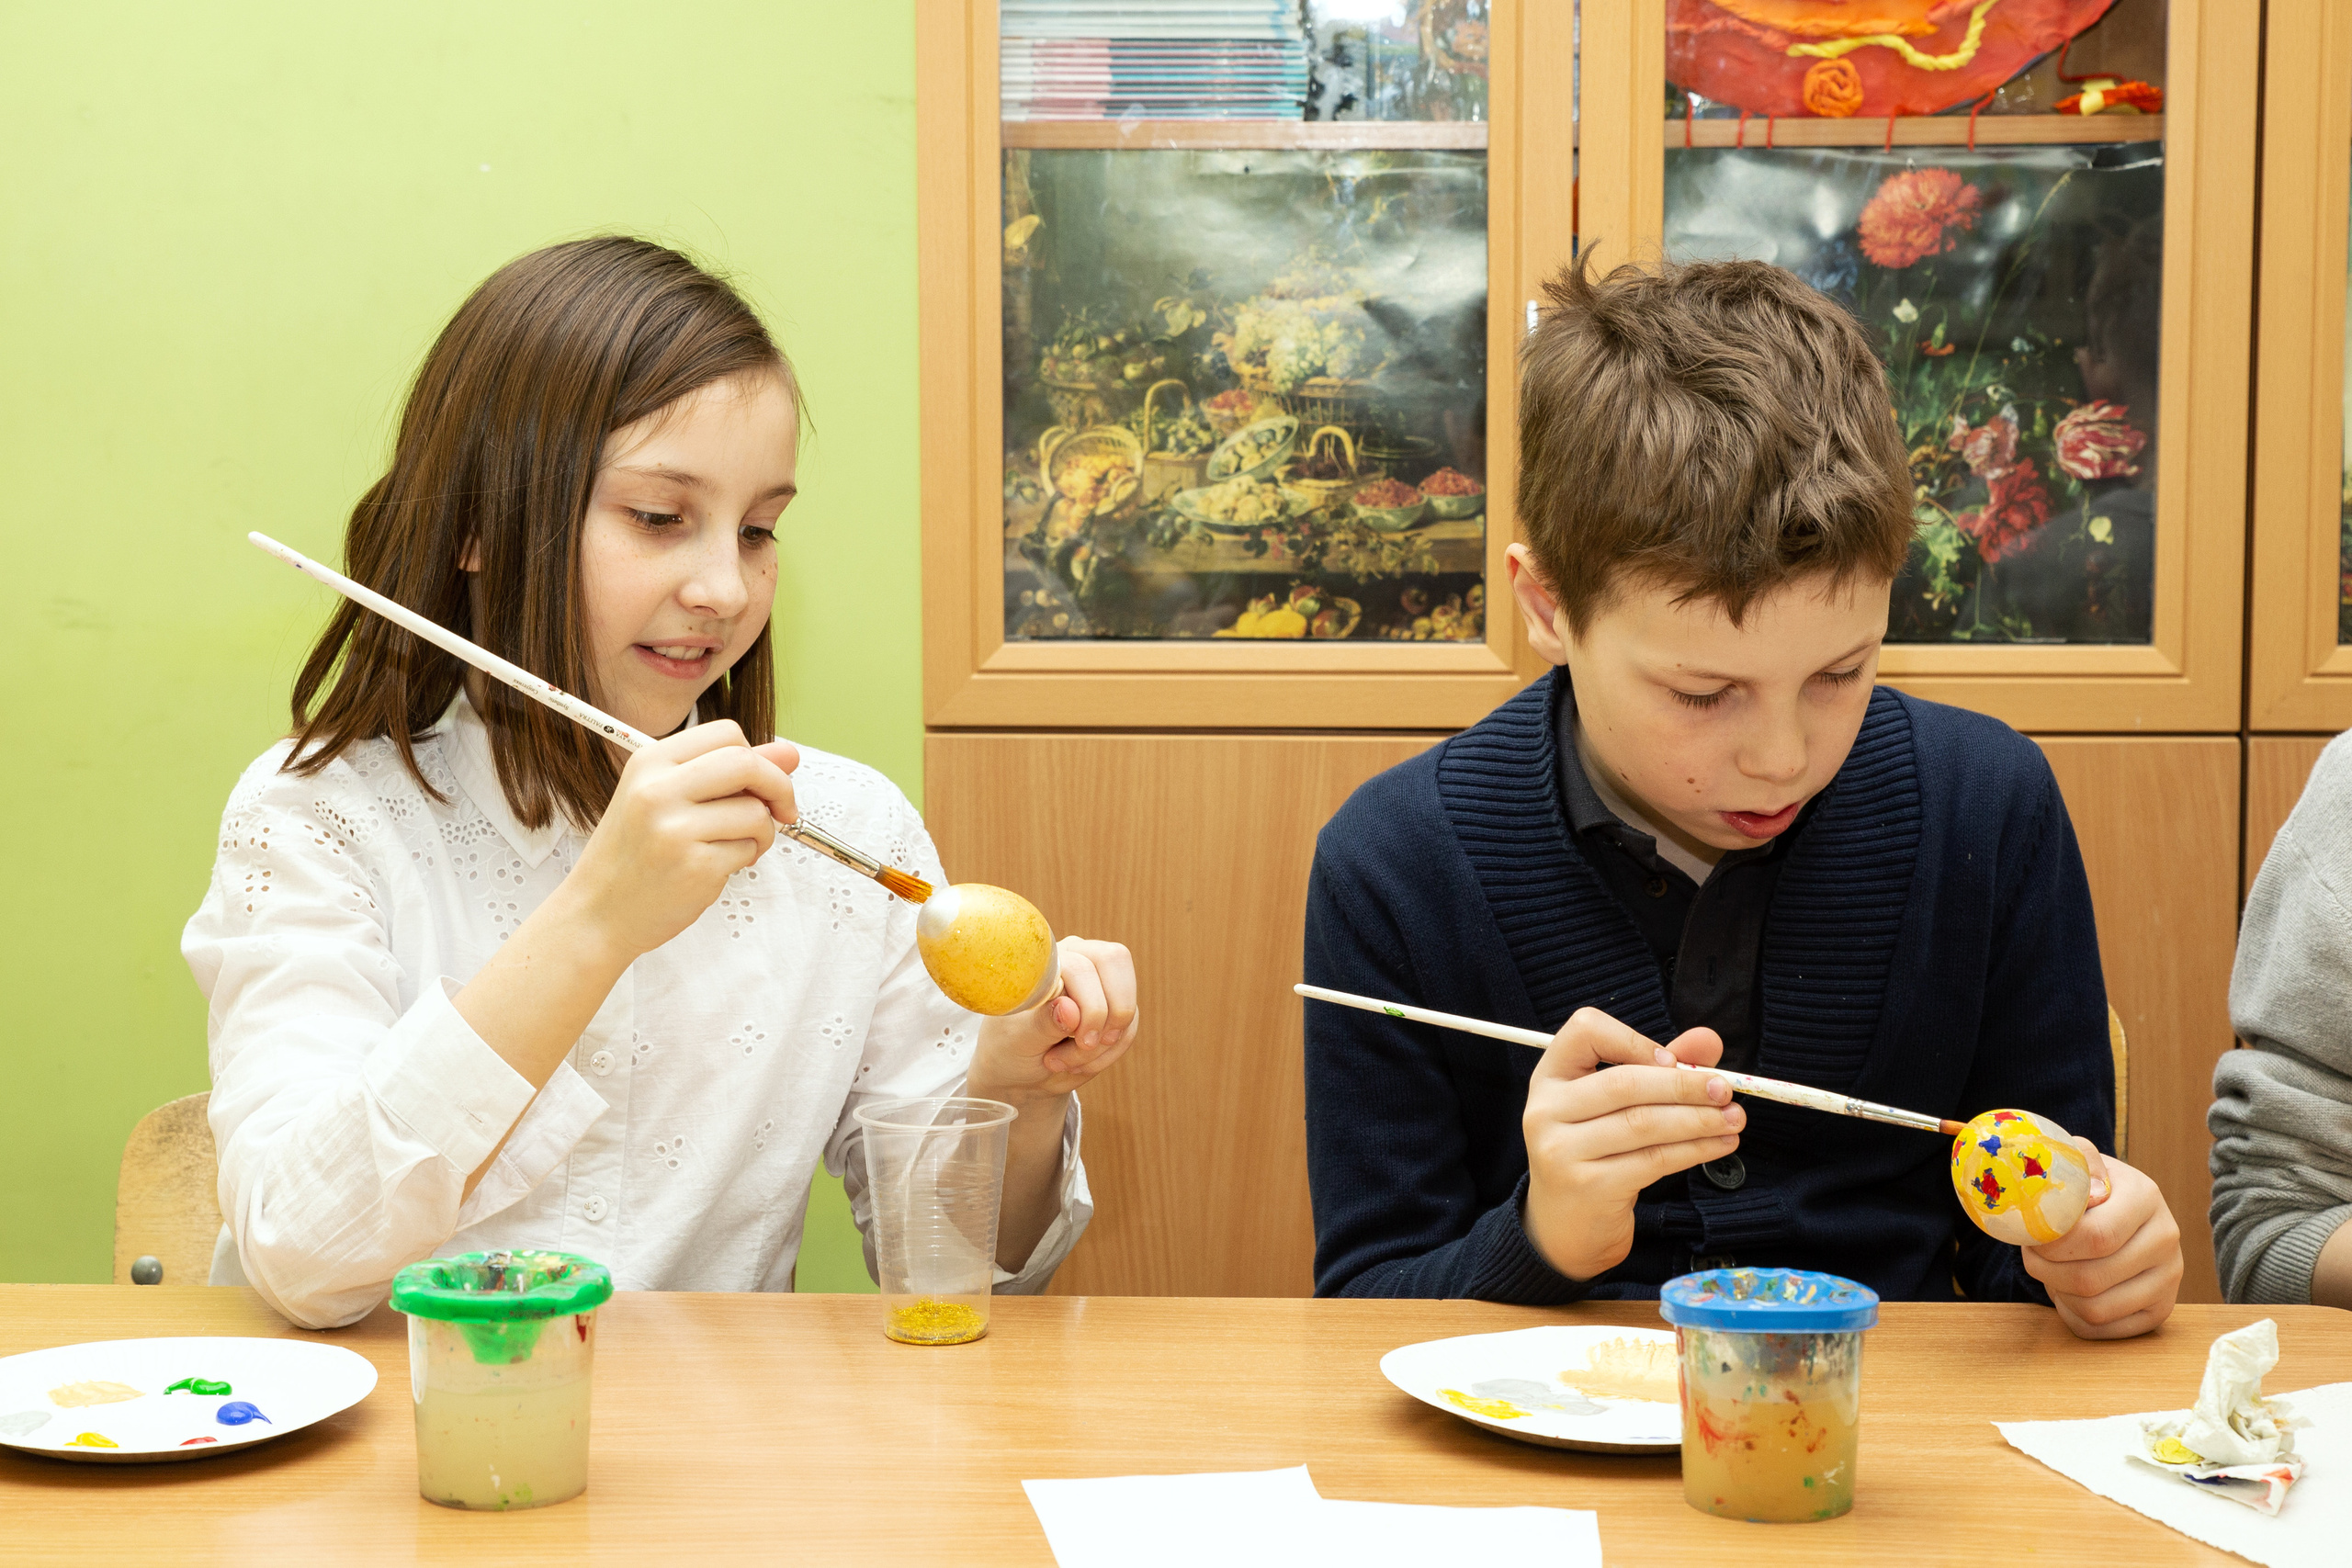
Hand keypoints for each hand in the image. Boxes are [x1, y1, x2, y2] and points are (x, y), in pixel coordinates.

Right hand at [554, 722, 799, 964]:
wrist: (598, 912)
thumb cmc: (634, 855)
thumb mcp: (666, 800)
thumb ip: (726, 773)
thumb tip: (787, 752)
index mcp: (649, 762)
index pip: (726, 733)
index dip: (758, 756)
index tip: (764, 780)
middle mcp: (658, 790)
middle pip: (746, 763)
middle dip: (778, 786)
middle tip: (782, 810)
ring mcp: (675, 829)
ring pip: (755, 812)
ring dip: (761, 833)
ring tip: (734, 847)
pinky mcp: (695, 866)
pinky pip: (748, 850)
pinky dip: (745, 859)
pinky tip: (716, 867)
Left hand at [968, 936, 1138, 1106]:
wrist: (1020, 1070)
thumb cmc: (1010, 1046)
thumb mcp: (1019, 1039)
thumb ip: (1044, 1023)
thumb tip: (1069, 1008)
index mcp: (1049, 960)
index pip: (1082, 967)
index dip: (1090, 1004)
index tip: (1080, 1040)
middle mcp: (1077, 958)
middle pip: (1115, 962)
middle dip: (1107, 1015)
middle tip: (1085, 1046)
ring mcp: (1100, 982)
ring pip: (1126, 1002)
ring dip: (1103, 1044)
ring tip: (1067, 1062)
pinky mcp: (1114, 1007)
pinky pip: (1129, 1027)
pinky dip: (1109, 1053)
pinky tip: (1081, 1063)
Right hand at [1521, 1008, 1745, 1281]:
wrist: (1564, 1226)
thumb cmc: (1594, 1153)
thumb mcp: (1614, 1105)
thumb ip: (1659, 1067)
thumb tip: (1710, 1040)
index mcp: (1550, 1077)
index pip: (1585, 1031)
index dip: (1633, 1040)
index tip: (1672, 1060)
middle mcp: (1546, 1110)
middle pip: (1624, 1082)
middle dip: (1685, 1085)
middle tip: (1727, 1090)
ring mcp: (1562, 1150)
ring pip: (1643, 1123)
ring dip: (1698, 1119)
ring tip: (1733, 1119)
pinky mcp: (1590, 1186)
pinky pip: (1653, 1159)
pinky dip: (1694, 1149)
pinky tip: (1718, 1144)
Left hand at [2021, 1138, 2181, 1339]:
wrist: (2117, 1207)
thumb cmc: (2085, 1186)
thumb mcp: (2077, 1159)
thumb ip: (2074, 1161)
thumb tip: (2089, 1193)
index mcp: (2146, 1197)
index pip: (2096, 1237)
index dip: (2052, 1244)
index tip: (2031, 1236)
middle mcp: (2167, 1239)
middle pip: (2091, 1279)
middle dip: (2046, 1270)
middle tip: (2032, 1254)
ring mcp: (2169, 1278)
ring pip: (2096, 1309)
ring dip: (2058, 1292)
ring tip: (2050, 1269)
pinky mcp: (2160, 1310)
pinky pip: (2102, 1329)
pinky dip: (2071, 1313)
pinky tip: (2067, 1289)